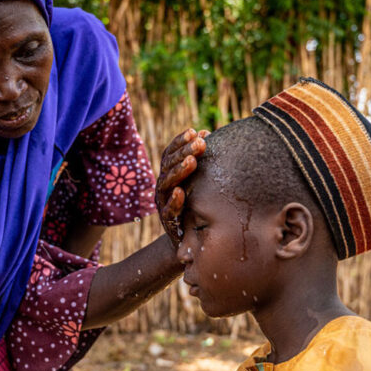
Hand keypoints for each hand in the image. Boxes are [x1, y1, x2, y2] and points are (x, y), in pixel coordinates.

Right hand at [155, 128, 209, 245]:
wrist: (188, 239)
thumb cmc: (196, 204)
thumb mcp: (198, 181)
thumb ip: (200, 160)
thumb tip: (207, 132)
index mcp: (169, 174)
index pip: (170, 154)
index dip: (180, 142)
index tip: (195, 131)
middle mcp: (163, 186)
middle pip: (168, 165)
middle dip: (183, 152)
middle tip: (200, 143)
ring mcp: (163, 203)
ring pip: (166, 184)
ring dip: (179, 171)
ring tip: (192, 161)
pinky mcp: (168, 222)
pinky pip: (169, 210)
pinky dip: (174, 201)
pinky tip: (180, 192)